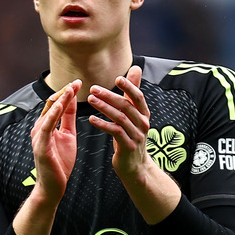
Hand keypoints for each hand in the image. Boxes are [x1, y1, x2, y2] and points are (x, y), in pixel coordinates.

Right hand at [29, 79, 80, 203]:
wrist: (54, 185)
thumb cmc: (60, 163)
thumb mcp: (68, 135)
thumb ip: (68, 119)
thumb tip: (71, 101)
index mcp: (47, 126)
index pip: (55, 104)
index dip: (66, 93)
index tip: (78, 82)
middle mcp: (40, 128)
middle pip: (50, 105)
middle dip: (64, 92)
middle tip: (77, 81)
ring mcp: (39, 136)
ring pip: (48, 112)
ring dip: (60, 99)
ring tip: (71, 88)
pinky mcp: (41, 145)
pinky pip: (46, 126)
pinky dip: (53, 113)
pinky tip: (60, 105)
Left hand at [88, 65, 150, 179]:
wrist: (134, 166)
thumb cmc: (130, 137)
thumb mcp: (133, 115)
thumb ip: (131, 94)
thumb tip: (136, 69)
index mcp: (144, 114)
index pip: (138, 97)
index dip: (129, 87)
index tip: (117, 78)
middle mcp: (143, 123)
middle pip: (126, 106)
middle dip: (110, 96)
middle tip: (93, 89)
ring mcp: (136, 135)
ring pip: (120, 118)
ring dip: (104, 108)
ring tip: (90, 100)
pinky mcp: (128, 146)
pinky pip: (115, 132)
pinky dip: (103, 124)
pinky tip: (91, 119)